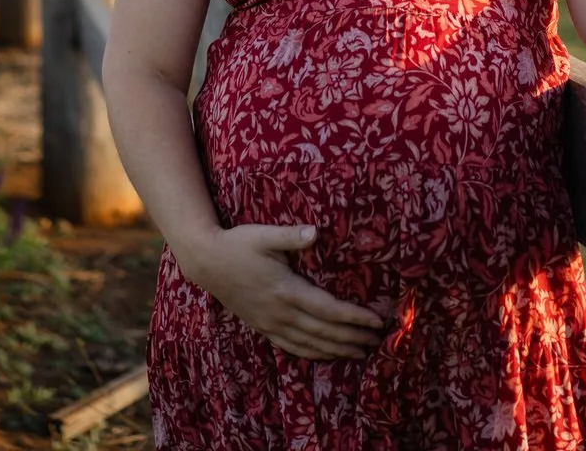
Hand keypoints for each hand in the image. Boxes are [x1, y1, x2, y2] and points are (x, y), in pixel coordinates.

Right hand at [183, 222, 387, 359]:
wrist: (207, 263)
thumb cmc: (238, 244)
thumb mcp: (264, 235)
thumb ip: (291, 236)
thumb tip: (315, 232)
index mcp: (286, 290)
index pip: (328, 309)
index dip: (354, 317)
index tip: (376, 320)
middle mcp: (281, 312)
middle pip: (324, 332)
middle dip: (353, 337)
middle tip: (378, 340)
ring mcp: (271, 323)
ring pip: (310, 344)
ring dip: (338, 349)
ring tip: (361, 351)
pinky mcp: (263, 327)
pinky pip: (292, 346)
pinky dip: (313, 353)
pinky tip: (326, 354)